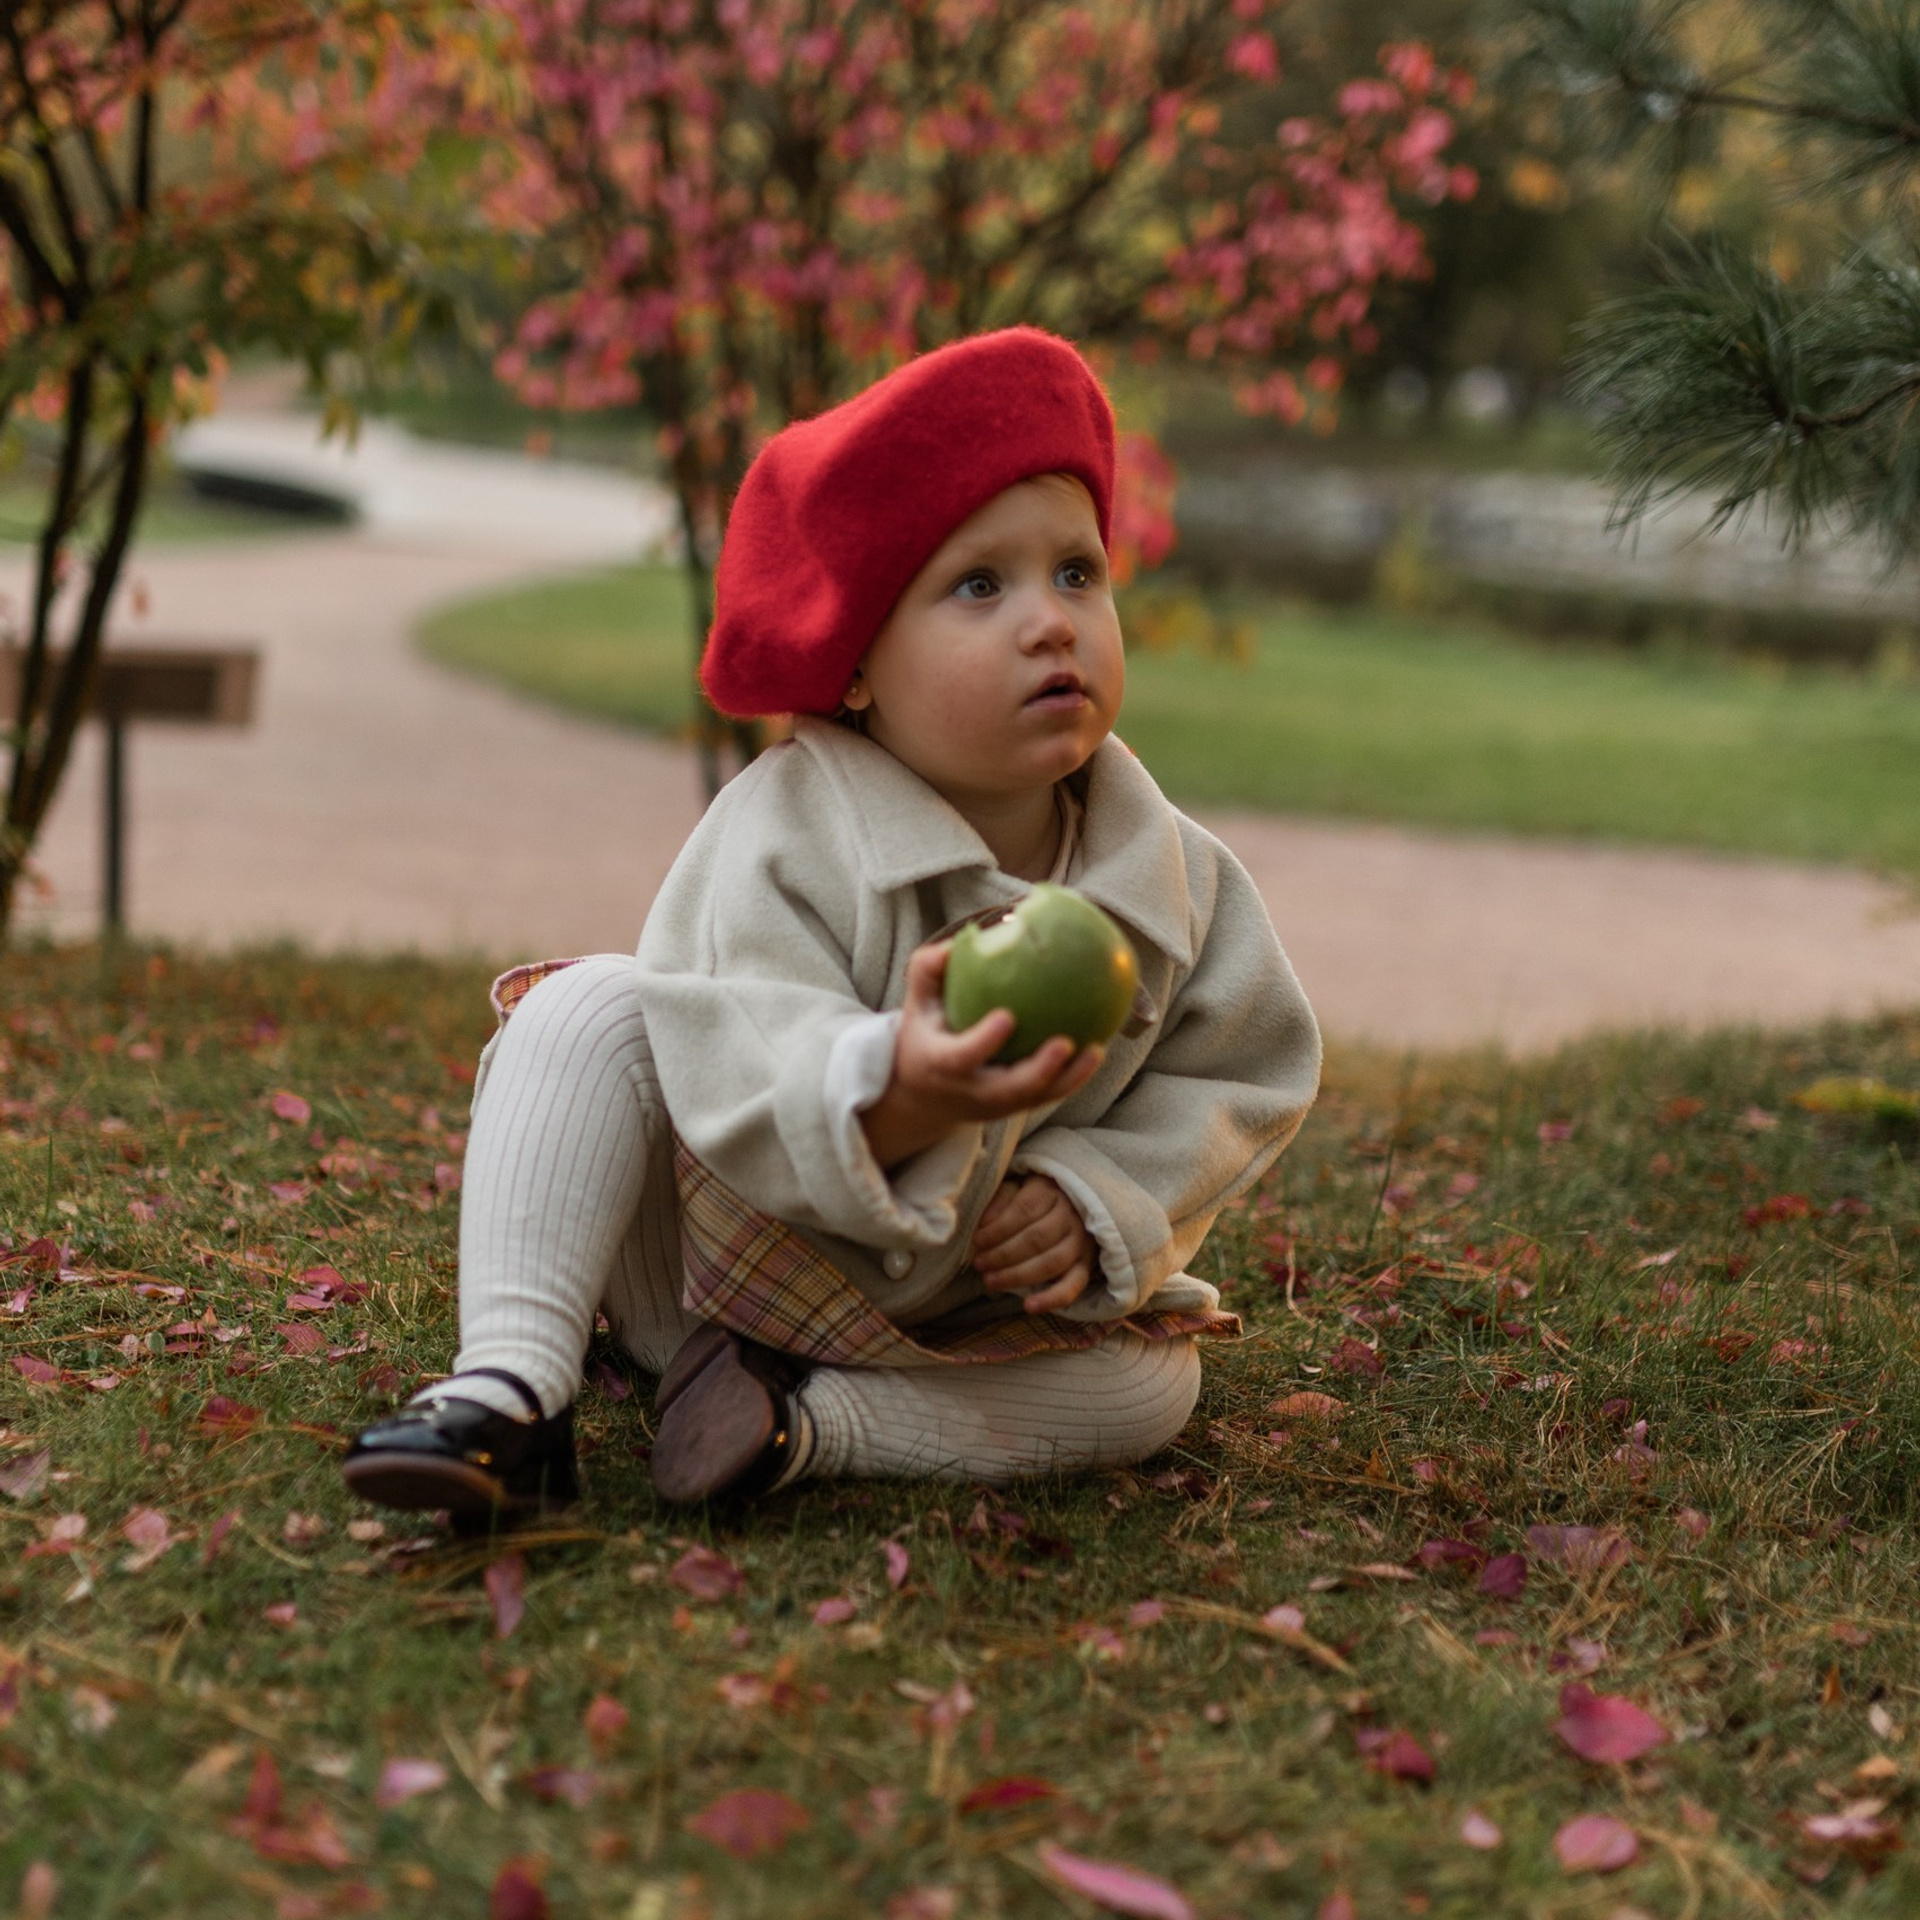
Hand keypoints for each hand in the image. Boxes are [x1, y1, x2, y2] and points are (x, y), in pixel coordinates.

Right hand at [861, 941, 1103, 1169]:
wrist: (923, 1096)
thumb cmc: (924, 1035)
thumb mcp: (916, 1005)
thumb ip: (928, 971)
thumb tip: (959, 941)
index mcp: (942, 1065)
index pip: (962, 1057)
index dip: (984, 1041)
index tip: (1007, 1016)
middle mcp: (970, 1091)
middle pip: (1008, 1091)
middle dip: (1039, 1071)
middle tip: (1066, 1043)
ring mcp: (995, 1105)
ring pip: (1036, 1098)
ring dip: (1069, 1079)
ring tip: (1097, 1050)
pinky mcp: (1014, 1109)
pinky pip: (1048, 1096)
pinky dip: (1074, 1078)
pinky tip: (1098, 1050)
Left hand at [971, 1173, 1096, 1314]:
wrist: (1072, 1209)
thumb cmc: (1034, 1200)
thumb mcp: (1016, 1189)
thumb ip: (1000, 1200)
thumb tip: (985, 1223)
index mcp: (1051, 1191)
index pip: (1024, 1210)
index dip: (998, 1229)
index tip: (977, 1241)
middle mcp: (1070, 1215)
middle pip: (1036, 1238)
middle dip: (1003, 1254)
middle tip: (979, 1264)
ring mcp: (1081, 1242)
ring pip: (1051, 1262)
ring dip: (1018, 1275)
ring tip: (991, 1281)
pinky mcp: (1086, 1266)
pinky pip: (1072, 1286)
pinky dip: (1052, 1299)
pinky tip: (1029, 1307)